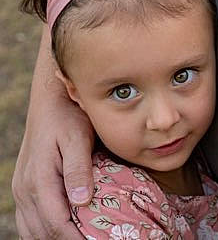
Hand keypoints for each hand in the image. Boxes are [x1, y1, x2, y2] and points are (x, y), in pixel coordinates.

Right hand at [13, 31, 93, 239]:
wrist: (51, 102)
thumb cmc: (69, 117)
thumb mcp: (77, 138)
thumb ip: (78, 169)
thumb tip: (81, 202)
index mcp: (39, 180)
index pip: (56, 224)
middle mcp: (25, 189)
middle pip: (42, 232)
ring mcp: (22, 190)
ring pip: (33, 229)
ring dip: (54, 238)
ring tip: (83, 239)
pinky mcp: (25, 187)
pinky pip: (30, 220)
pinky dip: (45, 230)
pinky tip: (66, 232)